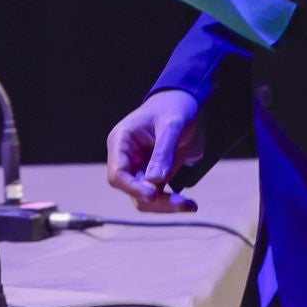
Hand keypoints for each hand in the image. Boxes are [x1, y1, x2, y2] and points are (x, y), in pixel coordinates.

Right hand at [105, 89, 204, 212]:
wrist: (186, 102)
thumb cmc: (174, 107)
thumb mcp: (171, 125)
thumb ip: (162, 152)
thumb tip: (155, 182)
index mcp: (121, 141)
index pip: (117, 174)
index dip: (133, 188)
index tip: (153, 195)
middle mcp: (126, 158)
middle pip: (131, 191)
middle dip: (155, 201)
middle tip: (182, 203)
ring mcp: (138, 168)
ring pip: (143, 198)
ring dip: (165, 205)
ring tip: (190, 205)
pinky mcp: (152, 175)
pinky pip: (157, 195)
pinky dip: (171, 202)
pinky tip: (189, 204)